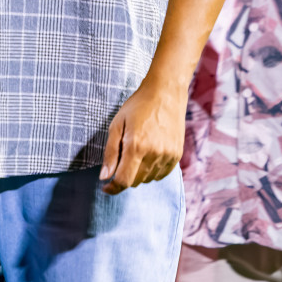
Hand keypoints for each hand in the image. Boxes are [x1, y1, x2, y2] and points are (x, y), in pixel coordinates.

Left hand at [99, 79, 185, 194]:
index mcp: (136, 146)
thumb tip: (104, 177)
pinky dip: (151, 171)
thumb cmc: (137, 106)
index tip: (106, 187)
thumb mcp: (117, 124)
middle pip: (135, 181)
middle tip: (121, 158)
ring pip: (148, 179)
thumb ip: (110, 153)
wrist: (166, 93)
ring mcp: (168, 155)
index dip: (112, 188)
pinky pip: (161, 174)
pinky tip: (148, 154)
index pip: (124, 180)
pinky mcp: (177, 155)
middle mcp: (154, 154)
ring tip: (136, 151)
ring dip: (138, 173)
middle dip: (124, 176)